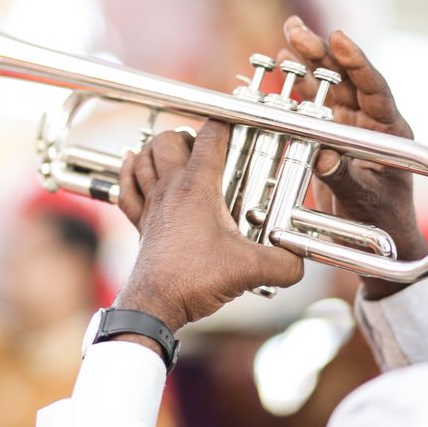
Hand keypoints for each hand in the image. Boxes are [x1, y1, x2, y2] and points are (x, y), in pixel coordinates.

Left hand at [115, 122, 303, 332]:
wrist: (155, 304)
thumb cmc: (194, 280)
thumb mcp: (251, 270)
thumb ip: (285, 264)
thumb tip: (300, 261)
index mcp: (196, 187)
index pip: (210, 137)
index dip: (227, 122)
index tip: (242, 122)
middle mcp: (170, 188)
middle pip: (169, 139)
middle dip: (189, 135)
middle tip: (209, 150)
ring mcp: (151, 204)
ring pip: (143, 157)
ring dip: (158, 149)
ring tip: (176, 152)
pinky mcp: (140, 223)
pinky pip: (126, 186)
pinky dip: (129, 171)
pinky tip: (133, 162)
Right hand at [280, 16, 427, 297]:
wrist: (379, 239)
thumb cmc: (382, 221)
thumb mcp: (363, 200)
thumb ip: (343, 176)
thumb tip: (322, 154)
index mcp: (390, 130)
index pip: (375, 88)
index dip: (357, 62)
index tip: (339, 40)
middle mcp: (370, 121)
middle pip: (345, 78)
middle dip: (321, 52)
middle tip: (296, 30)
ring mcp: (348, 126)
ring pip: (326, 86)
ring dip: (306, 62)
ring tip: (287, 38)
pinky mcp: (329, 135)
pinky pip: (310, 104)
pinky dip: (295, 86)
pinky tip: (280, 66)